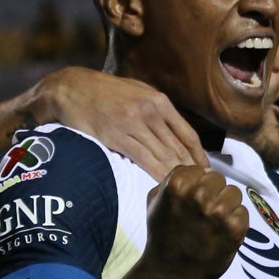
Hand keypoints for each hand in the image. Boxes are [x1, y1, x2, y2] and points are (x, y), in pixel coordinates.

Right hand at [34, 67, 207, 178]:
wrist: (71, 88)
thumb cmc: (104, 92)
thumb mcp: (138, 91)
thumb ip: (157, 109)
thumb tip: (174, 132)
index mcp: (159, 101)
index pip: (188, 134)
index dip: (199, 155)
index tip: (207, 170)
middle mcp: (150, 111)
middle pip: (178, 147)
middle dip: (192, 169)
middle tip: (202, 186)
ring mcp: (134, 124)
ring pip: (163, 155)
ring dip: (176, 174)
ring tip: (187, 190)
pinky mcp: (116, 136)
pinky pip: (143, 159)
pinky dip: (156, 173)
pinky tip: (164, 184)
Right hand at [140, 165, 248, 278]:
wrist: (168, 274)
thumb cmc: (162, 235)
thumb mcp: (155, 201)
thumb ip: (173, 179)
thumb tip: (197, 169)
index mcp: (177, 184)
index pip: (200, 170)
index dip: (196, 185)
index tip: (190, 202)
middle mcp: (199, 194)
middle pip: (218, 179)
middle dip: (212, 193)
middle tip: (203, 214)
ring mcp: (218, 211)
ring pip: (234, 193)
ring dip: (226, 207)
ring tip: (212, 224)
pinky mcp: (235, 227)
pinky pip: (243, 212)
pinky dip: (235, 223)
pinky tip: (220, 234)